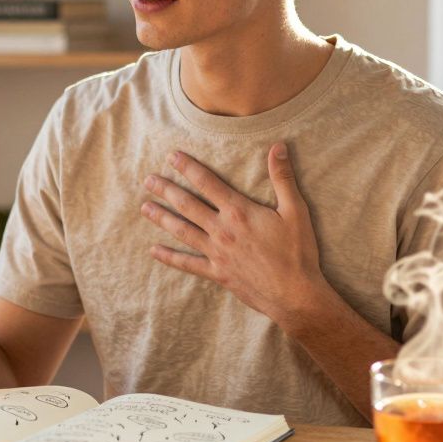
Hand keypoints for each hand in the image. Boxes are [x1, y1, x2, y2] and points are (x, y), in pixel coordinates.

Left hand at [141, 144, 329, 322]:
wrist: (295, 294)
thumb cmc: (297, 252)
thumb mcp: (295, 210)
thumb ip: (283, 177)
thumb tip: (279, 146)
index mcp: (239, 211)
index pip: (207, 183)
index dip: (188, 168)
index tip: (172, 157)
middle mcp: (222, 230)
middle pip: (187, 205)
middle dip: (166, 190)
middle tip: (148, 179)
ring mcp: (217, 253)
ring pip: (182, 230)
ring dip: (162, 218)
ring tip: (144, 207)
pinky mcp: (217, 273)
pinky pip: (187, 264)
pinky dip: (169, 257)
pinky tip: (154, 251)